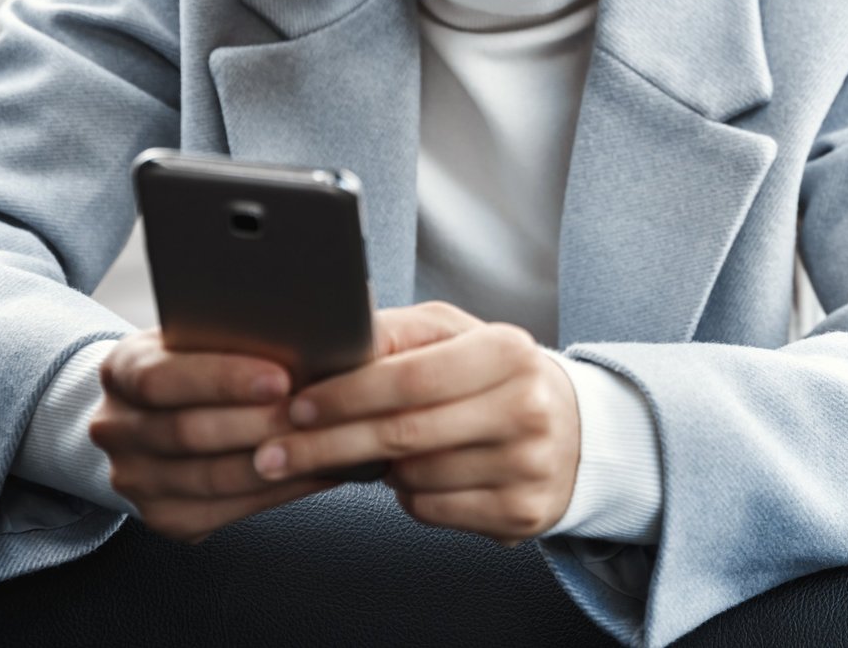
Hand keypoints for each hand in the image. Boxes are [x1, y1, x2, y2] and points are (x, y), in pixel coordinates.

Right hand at [89, 328, 338, 543]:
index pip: (162, 378)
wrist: (166, 410)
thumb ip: (234, 334)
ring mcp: (134, 478)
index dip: (223, 379)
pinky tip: (318, 471)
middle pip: (189, 433)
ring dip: (277, 462)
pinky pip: (226, 512)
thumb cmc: (205, 361)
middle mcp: (115, 428)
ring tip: (329, 444)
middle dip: (260, 424)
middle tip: (316, 415)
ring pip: (212, 479)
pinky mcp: (162, 516)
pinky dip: (279, 492)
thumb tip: (304, 331)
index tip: (281, 378)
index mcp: (121, 371)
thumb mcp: (204, 335)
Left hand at [250, 301, 581, 545]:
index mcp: (509, 350)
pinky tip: (424, 475)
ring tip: (385, 452)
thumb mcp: (454, 336)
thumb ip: (394, 335)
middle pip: (403, 434)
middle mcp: (527, 407)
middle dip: (325, 445)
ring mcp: (530, 464)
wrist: (575, 431)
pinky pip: (433, 511)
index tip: (293, 407)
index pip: (408, 377)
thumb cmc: (493, 376)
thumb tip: (326, 337)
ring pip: (414, 478)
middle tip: (272, 454)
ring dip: (378, 470)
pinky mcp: (523, 513)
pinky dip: (412, 496)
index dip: (343, 395)